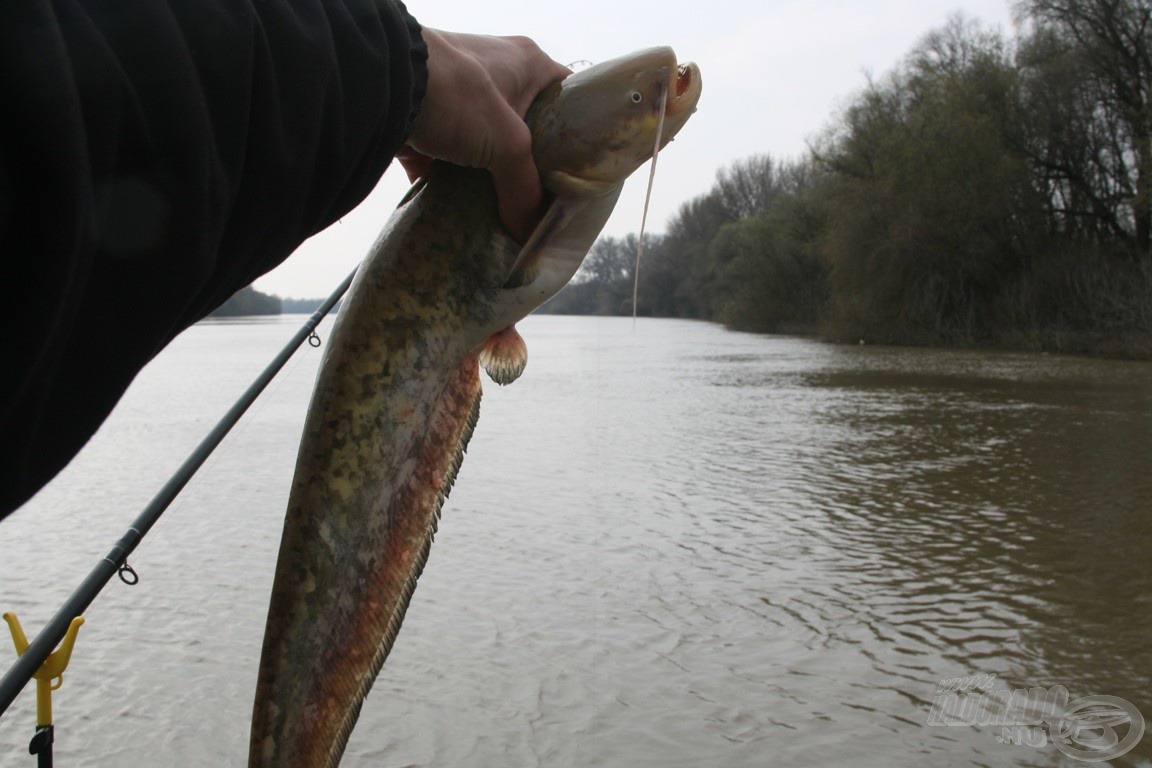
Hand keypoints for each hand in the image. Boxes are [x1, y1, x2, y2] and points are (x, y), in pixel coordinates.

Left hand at [401, 30, 570, 242]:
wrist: (380, 83)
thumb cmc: (458, 93)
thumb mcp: (507, 143)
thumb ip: (523, 189)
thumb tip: (526, 232)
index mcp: (528, 64)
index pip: (568, 99)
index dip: (578, 135)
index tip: (582, 174)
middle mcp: (497, 77)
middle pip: (527, 132)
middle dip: (532, 170)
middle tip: (544, 205)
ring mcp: (459, 101)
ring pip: (487, 151)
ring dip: (493, 183)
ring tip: (510, 217)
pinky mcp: (427, 125)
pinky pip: (448, 165)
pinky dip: (455, 190)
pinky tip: (468, 217)